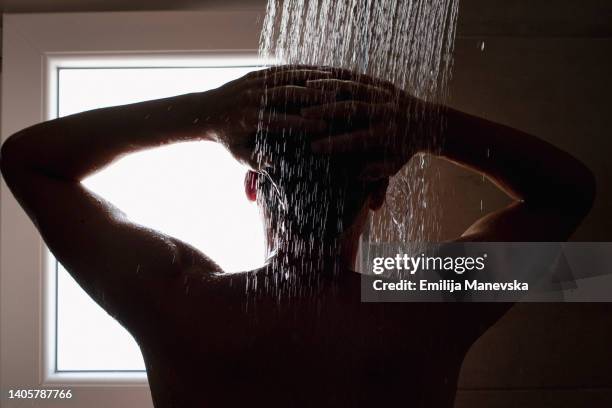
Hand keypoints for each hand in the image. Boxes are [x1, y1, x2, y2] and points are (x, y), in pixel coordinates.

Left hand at [205, 65, 339, 168]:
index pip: (280, 120)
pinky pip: (282, 70)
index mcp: (248, 119)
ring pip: (287, 77)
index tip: (323, 128)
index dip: (303, 124)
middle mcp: (251, 97)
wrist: (204, 112)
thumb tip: (274, 164)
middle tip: (336, 101)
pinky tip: (321, 72)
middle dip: (313, 97)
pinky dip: (303, 70)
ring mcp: (254, 82)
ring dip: (312, 79)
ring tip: (335, 83)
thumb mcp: (238, 155)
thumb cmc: (225, 138)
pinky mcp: (256, 74)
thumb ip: (256, 162)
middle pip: (287, 94)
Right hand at [301, 78, 431, 179]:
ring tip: (305, 90)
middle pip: (355, 109)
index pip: (360, 139)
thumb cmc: (404, 150)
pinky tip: (318, 76)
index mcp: (390, 134)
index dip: (337, 143)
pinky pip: (358, 76)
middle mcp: (388, 112)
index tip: (314, 148)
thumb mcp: (394, 166)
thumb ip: (377, 174)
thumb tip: (357, 179)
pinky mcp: (383, 83)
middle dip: (328, 111)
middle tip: (303, 115)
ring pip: (356, 87)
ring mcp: (386, 94)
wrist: (430, 123)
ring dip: (329, 87)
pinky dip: (337, 76)